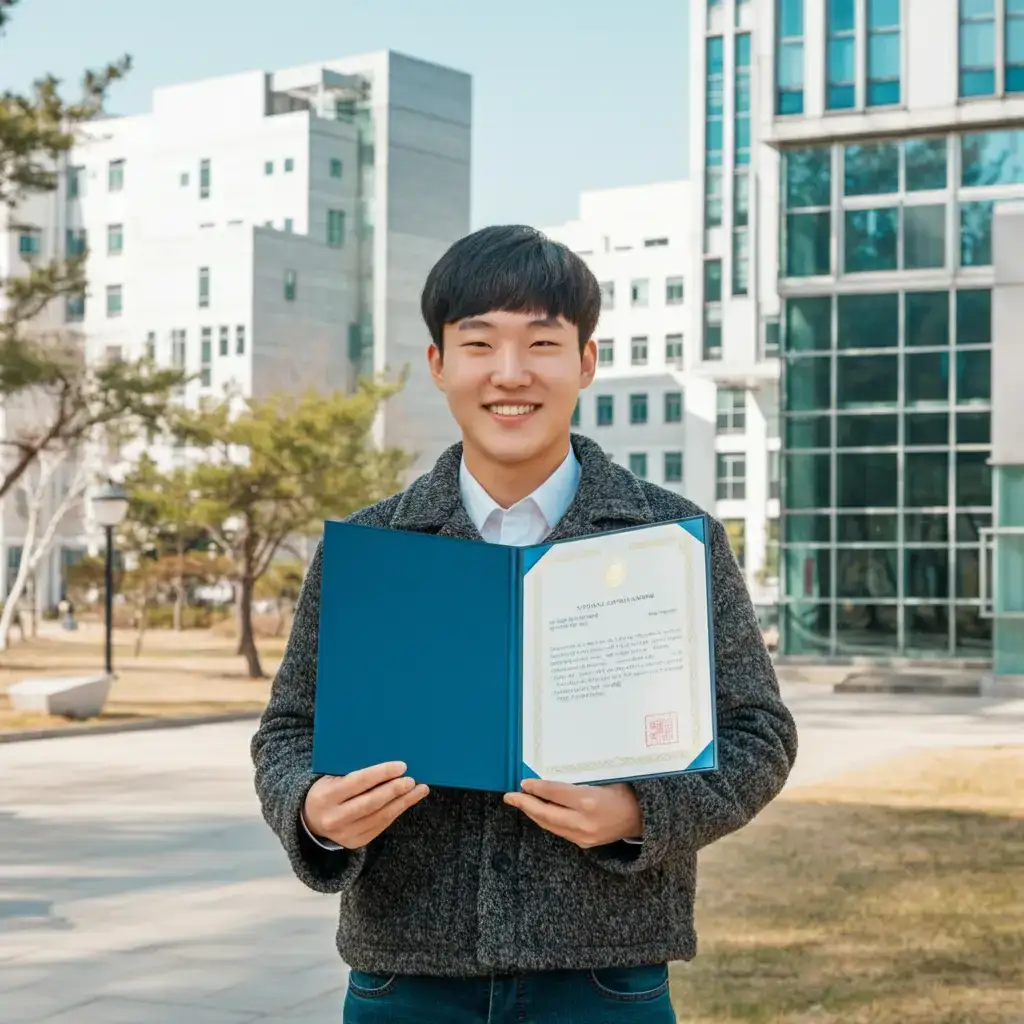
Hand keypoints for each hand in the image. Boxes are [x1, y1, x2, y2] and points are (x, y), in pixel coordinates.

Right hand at [303, 761, 428, 848]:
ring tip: (419, 789)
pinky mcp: (356, 842)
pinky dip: (396, 812)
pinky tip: (407, 801)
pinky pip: (381, 826)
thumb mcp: (331, 776)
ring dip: (402, 802)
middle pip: (370, 803)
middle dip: (394, 790)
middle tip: (412, 780)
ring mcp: (345, 833)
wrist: (310, 819)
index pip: (358, 782)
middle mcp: (334, 818)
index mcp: (326, 796)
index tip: (401, 766)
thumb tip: (387, 756)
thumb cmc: (327, 789)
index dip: (381, 773)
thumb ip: (352, 769)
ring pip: (379, 817)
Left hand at [503, 779, 642, 848]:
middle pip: (546, 813)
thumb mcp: (604, 777)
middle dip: (525, 804)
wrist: (643, 818)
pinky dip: (546, 820)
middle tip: (509, 797)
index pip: (554, 793)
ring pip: (550, 825)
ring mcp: (583, 835)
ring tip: (520, 803)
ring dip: (533, 814)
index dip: (536, 788)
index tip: (523, 782)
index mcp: (589, 801)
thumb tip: (551, 770)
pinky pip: (559, 831)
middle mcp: (583, 821)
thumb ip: (579, 777)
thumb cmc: (624, 790)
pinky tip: (539, 812)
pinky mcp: (584, 843)